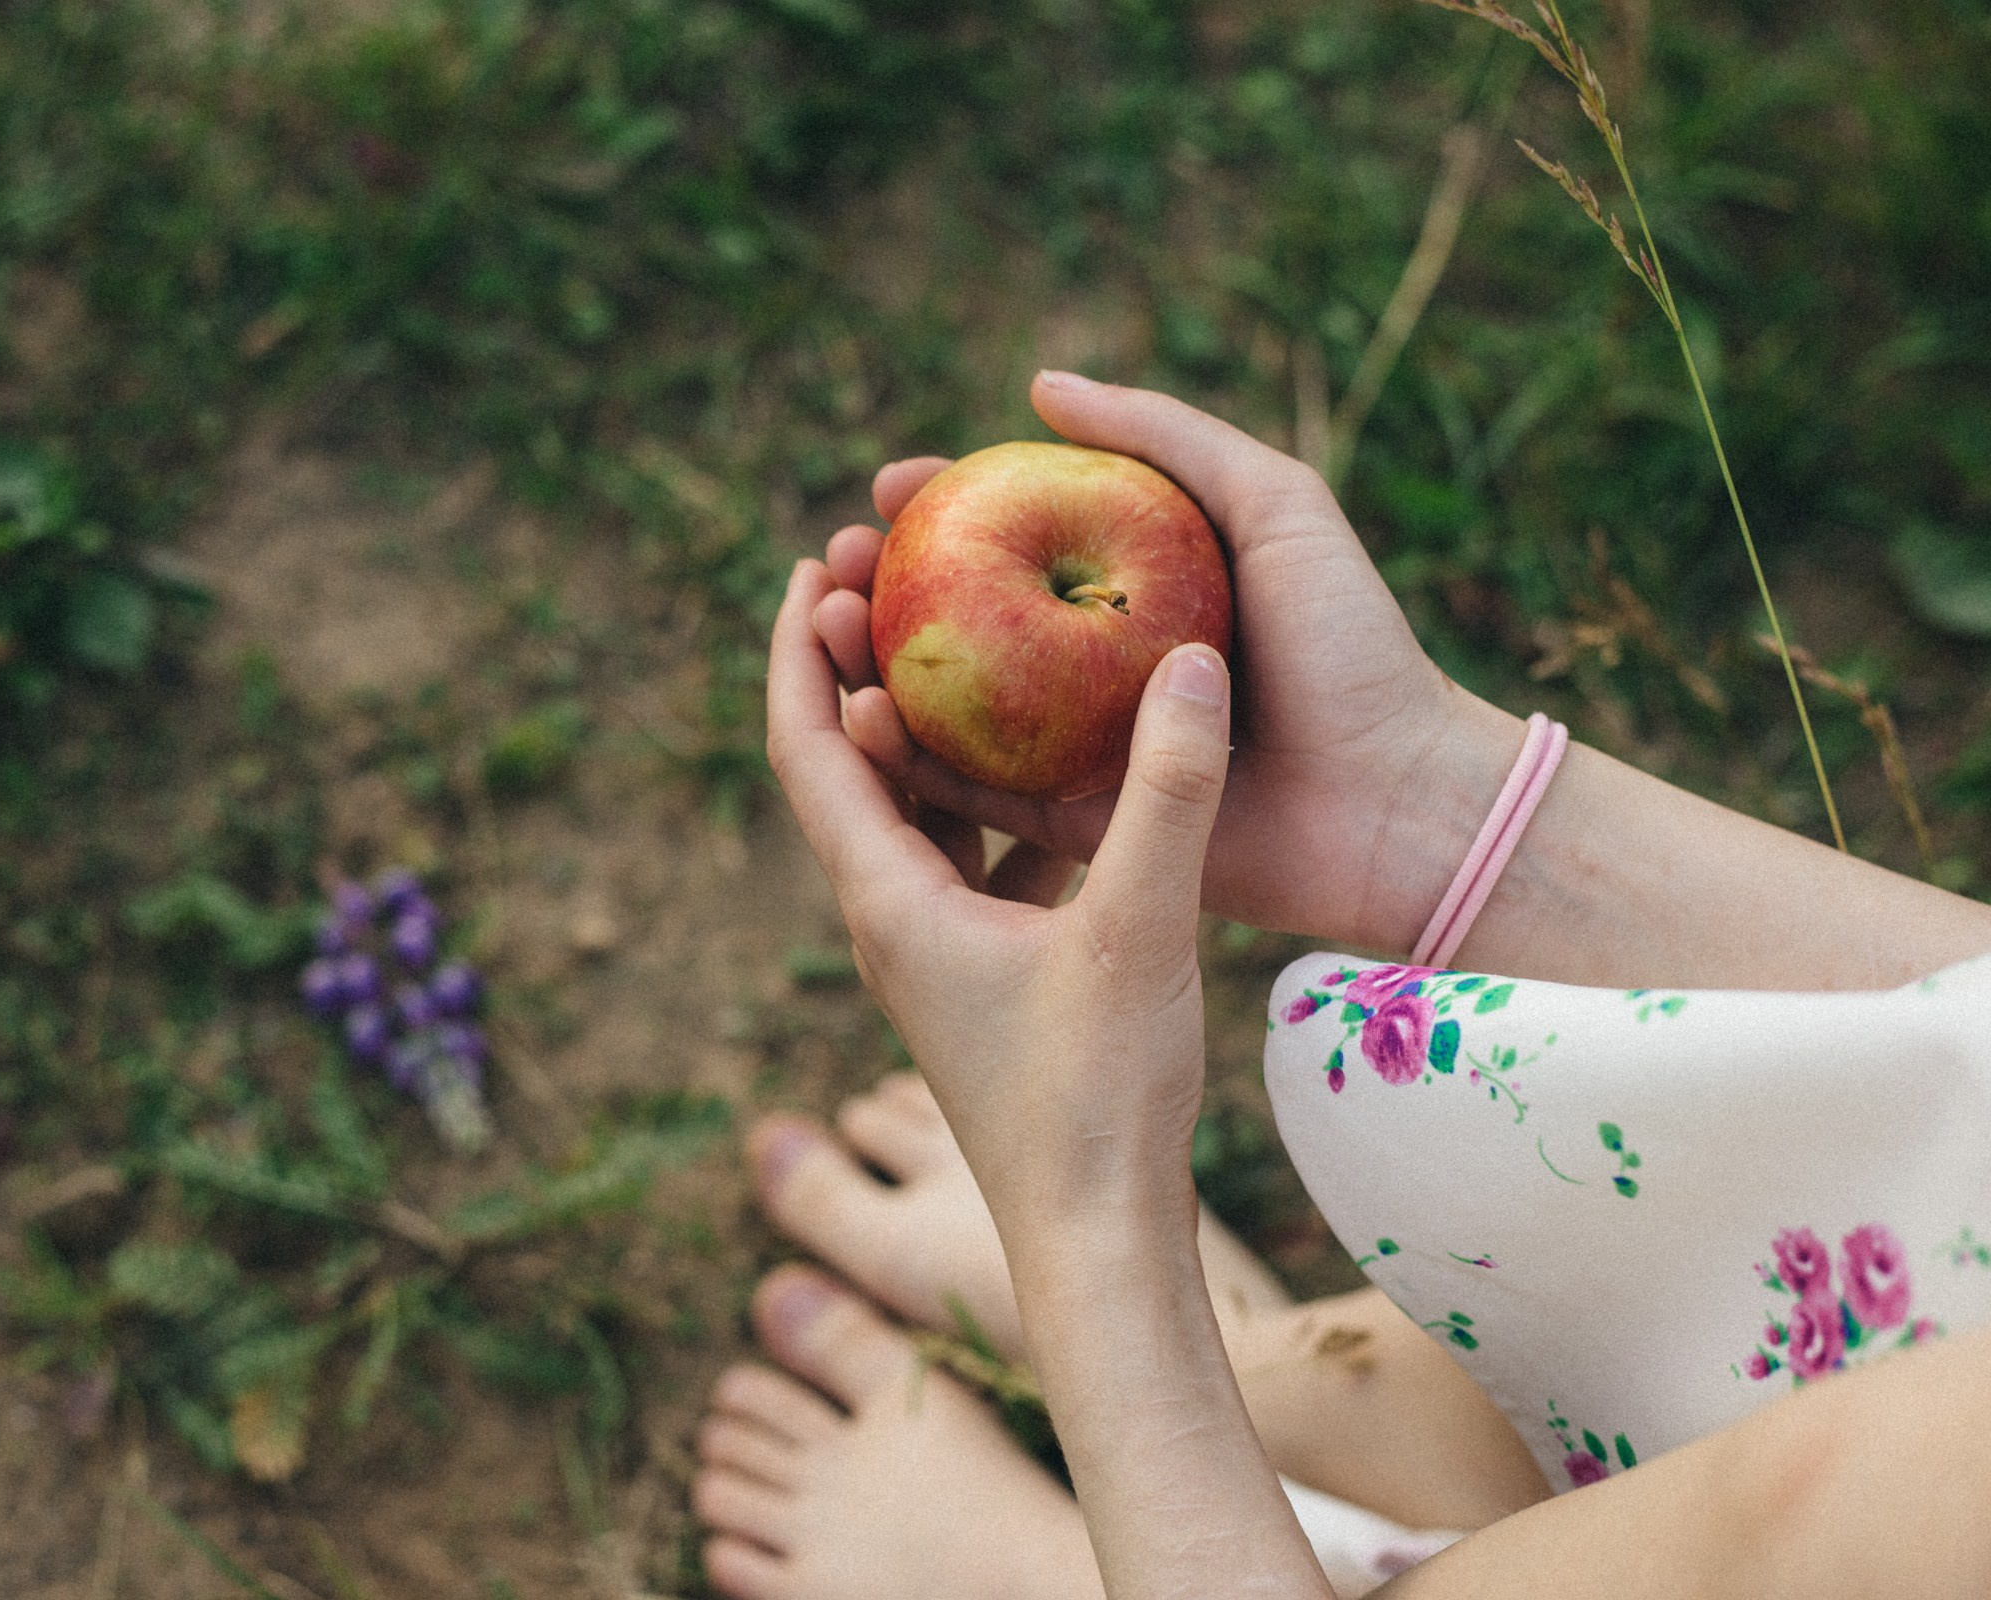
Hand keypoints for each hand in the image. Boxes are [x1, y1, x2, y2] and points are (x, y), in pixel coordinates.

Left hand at [767, 556, 1231, 1239]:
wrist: (1097, 1235)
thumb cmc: (1097, 1096)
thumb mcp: (1141, 927)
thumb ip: (1166, 794)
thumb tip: (1193, 660)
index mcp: (887, 901)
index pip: (808, 746)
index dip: (797, 650)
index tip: (815, 562)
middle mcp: (888, 920)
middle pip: (847, 766)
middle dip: (858, 666)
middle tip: (889, 574)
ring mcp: (932, 951)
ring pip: (911, 814)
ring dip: (928, 732)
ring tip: (972, 646)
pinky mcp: (981, 976)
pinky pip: (968, 858)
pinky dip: (993, 798)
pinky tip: (1062, 768)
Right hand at [814, 370, 1515, 954]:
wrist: (1398, 800)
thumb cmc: (1350, 643)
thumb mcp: (1271, 502)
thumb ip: (1164, 436)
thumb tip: (1039, 383)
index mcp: (1137, 594)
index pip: (1015, 538)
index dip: (944, 512)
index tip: (883, 490)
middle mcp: (1098, 673)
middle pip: (965, 624)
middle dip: (885, 593)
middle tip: (833, 566)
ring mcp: (1084, 755)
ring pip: (952, 710)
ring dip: (875, 670)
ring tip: (824, 628)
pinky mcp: (1083, 833)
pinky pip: (980, 798)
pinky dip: (912, 763)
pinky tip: (857, 716)